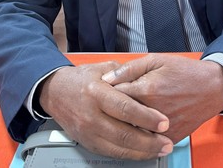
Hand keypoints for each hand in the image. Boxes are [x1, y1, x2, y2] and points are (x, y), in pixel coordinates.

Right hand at [39, 62, 173, 159]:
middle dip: (150, 141)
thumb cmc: (80, 79)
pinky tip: (143, 152)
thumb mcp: (101, 68)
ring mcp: (88, 132)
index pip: (125, 108)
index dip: (146, 117)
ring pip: (119, 148)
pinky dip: (130, 155)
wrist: (54, 92)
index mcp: (96, 93)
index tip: (164, 122)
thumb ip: (124, 73)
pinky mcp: (87, 143)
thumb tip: (145, 79)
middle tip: (168, 141)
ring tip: (161, 149)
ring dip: (143, 151)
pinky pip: (111, 153)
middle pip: (124, 134)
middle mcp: (91, 115)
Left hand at [102, 54, 222, 142]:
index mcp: (147, 90)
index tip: (104, 91)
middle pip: (120, 116)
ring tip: (119, 116)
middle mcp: (153, 112)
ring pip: (131, 131)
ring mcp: (162, 128)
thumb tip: (107, 79)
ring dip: (123, 124)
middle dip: (111, 110)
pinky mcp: (170, 137)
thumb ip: (129, 69)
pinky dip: (139, 134)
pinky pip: (147, 141)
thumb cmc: (183, 71)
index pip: (114, 95)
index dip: (107, 92)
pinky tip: (135, 126)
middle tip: (107, 105)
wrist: (211, 87)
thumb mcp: (155, 60)